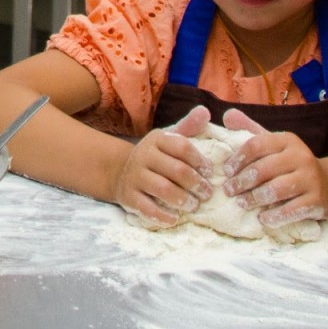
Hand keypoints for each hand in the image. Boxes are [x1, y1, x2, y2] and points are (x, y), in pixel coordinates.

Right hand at [112, 104, 214, 224]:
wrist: (119, 171)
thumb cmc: (155, 157)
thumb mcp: (168, 140)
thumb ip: (188, 128)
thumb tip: (205, 111)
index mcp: (156, 140)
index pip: (182, 147)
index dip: (199, 161)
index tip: (208, 172)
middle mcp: (144, 155)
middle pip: (176, 170)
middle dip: (196, 184)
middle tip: (207, 193)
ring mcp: (135, 176)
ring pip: (163, 189)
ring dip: (183, 200)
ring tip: (194, 205)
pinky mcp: (129, 196)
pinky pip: (147, 208)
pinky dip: (163, 215)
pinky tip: (175, 218)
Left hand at [220, 109, 327, 226]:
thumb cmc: (290, 164)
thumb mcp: (274, 145)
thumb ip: (250, 130)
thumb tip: (227, 115)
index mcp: (288, 140)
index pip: (257, 144)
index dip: (238, 159)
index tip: (226, 171)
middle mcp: (301, 157)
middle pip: (264, 169)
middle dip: (242, 181)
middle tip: (229, 190)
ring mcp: (311, 179)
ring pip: (276, 190)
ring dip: (255, 198)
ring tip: (241, 203)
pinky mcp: (316, 201)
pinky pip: (291, 210)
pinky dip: (274, 216)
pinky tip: (263, 218)